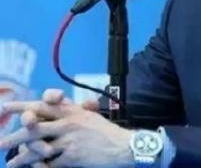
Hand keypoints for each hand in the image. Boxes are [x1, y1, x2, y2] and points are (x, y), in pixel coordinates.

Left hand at [0, 89, 132, 167]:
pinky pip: (49, 163)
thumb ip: (72, 112)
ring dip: (22, 157)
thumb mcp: (89, 116)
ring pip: (38, 148)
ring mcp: (69, 140)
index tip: (5, 107)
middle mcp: (68, 123)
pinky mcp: (71, 156)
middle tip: (0, 143)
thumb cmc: (106, 132)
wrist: (122, 146)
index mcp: (72, 111)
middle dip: (13, 136)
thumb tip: (56, 107)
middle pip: (34, 128)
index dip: (22, 106)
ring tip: (11, 163)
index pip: (43, 105)